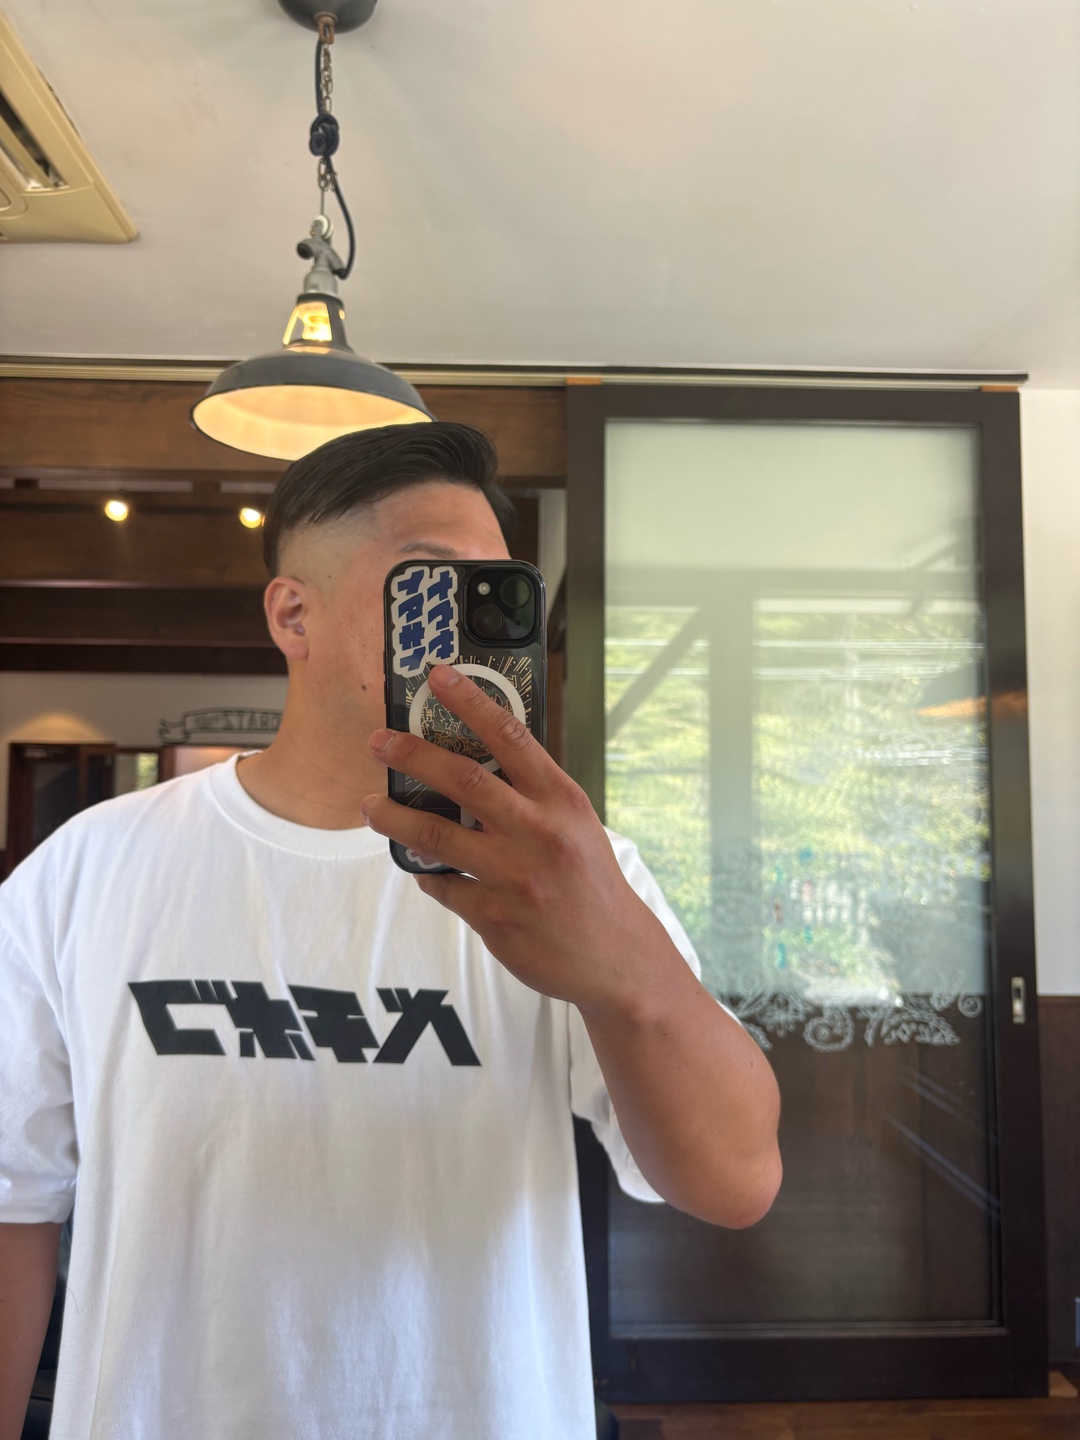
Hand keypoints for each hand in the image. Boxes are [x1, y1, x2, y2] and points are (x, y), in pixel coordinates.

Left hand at [360, 664, 671, 1012]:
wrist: (616, 957)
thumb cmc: (592, 883)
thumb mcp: (577, 825)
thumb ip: (533, 796)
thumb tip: (474, 768)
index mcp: (560, 800)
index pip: (510, 736)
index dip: (470, 702)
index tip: (438, 676)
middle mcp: (536, 832)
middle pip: (462, 778)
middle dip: (411, 754)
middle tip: (377, 742)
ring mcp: (513, 876)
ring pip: (436, 834)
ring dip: (394, 817)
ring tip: (369, 806)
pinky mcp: (494, 916)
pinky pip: (443, 886)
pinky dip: (428, 874)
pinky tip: (423, 868)